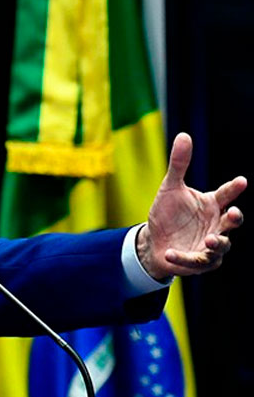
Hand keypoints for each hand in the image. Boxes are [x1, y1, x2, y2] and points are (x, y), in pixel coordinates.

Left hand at [138, 132, 245, 279]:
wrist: (155, 241)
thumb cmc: (168, 213)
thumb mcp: (170, 187)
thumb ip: (179, 164)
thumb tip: (184, 135)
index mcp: (212, 205)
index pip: (226, 194)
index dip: (234, 188)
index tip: (241, 181)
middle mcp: (216, 224)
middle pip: (232, 222)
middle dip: (235, 218)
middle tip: (233, 213)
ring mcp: (210, 244)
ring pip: (222, 245)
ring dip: (218, 243)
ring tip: (210, 239)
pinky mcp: (199, 261)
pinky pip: (196, 261)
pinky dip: (185, 258)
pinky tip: (172, 253)